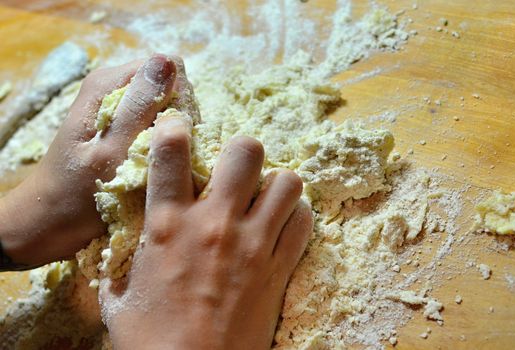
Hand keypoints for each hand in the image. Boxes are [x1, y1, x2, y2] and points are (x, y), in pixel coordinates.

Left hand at [0, 54, 178, 266]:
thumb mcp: (110, 151)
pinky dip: (162, 148)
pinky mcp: (123, 130)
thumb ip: (139, 107)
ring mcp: (118, 110)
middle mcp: (114, 89)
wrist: (49, 224)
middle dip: (176, 122)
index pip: (169, 69)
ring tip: (156, 166)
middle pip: (171, 90)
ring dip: (170, 139)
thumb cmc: (76, 194)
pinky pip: (158, 129)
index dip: (179, 100)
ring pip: (168, 112)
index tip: (171, 137)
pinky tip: (153, 169)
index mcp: (108, 84)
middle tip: (162, 157)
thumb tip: (168, 62)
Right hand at [100, 118, 312, 349]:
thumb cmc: (148, 341)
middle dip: (241, 152)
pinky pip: (303, 222)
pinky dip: (296, 217)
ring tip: (264, 197)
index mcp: (168, 226)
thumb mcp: (119, 296)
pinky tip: (281, 226)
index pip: (171, 153)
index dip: (174, 129)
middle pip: (246, 151)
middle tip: (235, 170)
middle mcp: (214, 224)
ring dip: (275, 184)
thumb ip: (124, 260)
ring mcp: (252, 244)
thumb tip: (125, 241)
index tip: (177, 129)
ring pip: (286, 181)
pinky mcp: (278, 268)